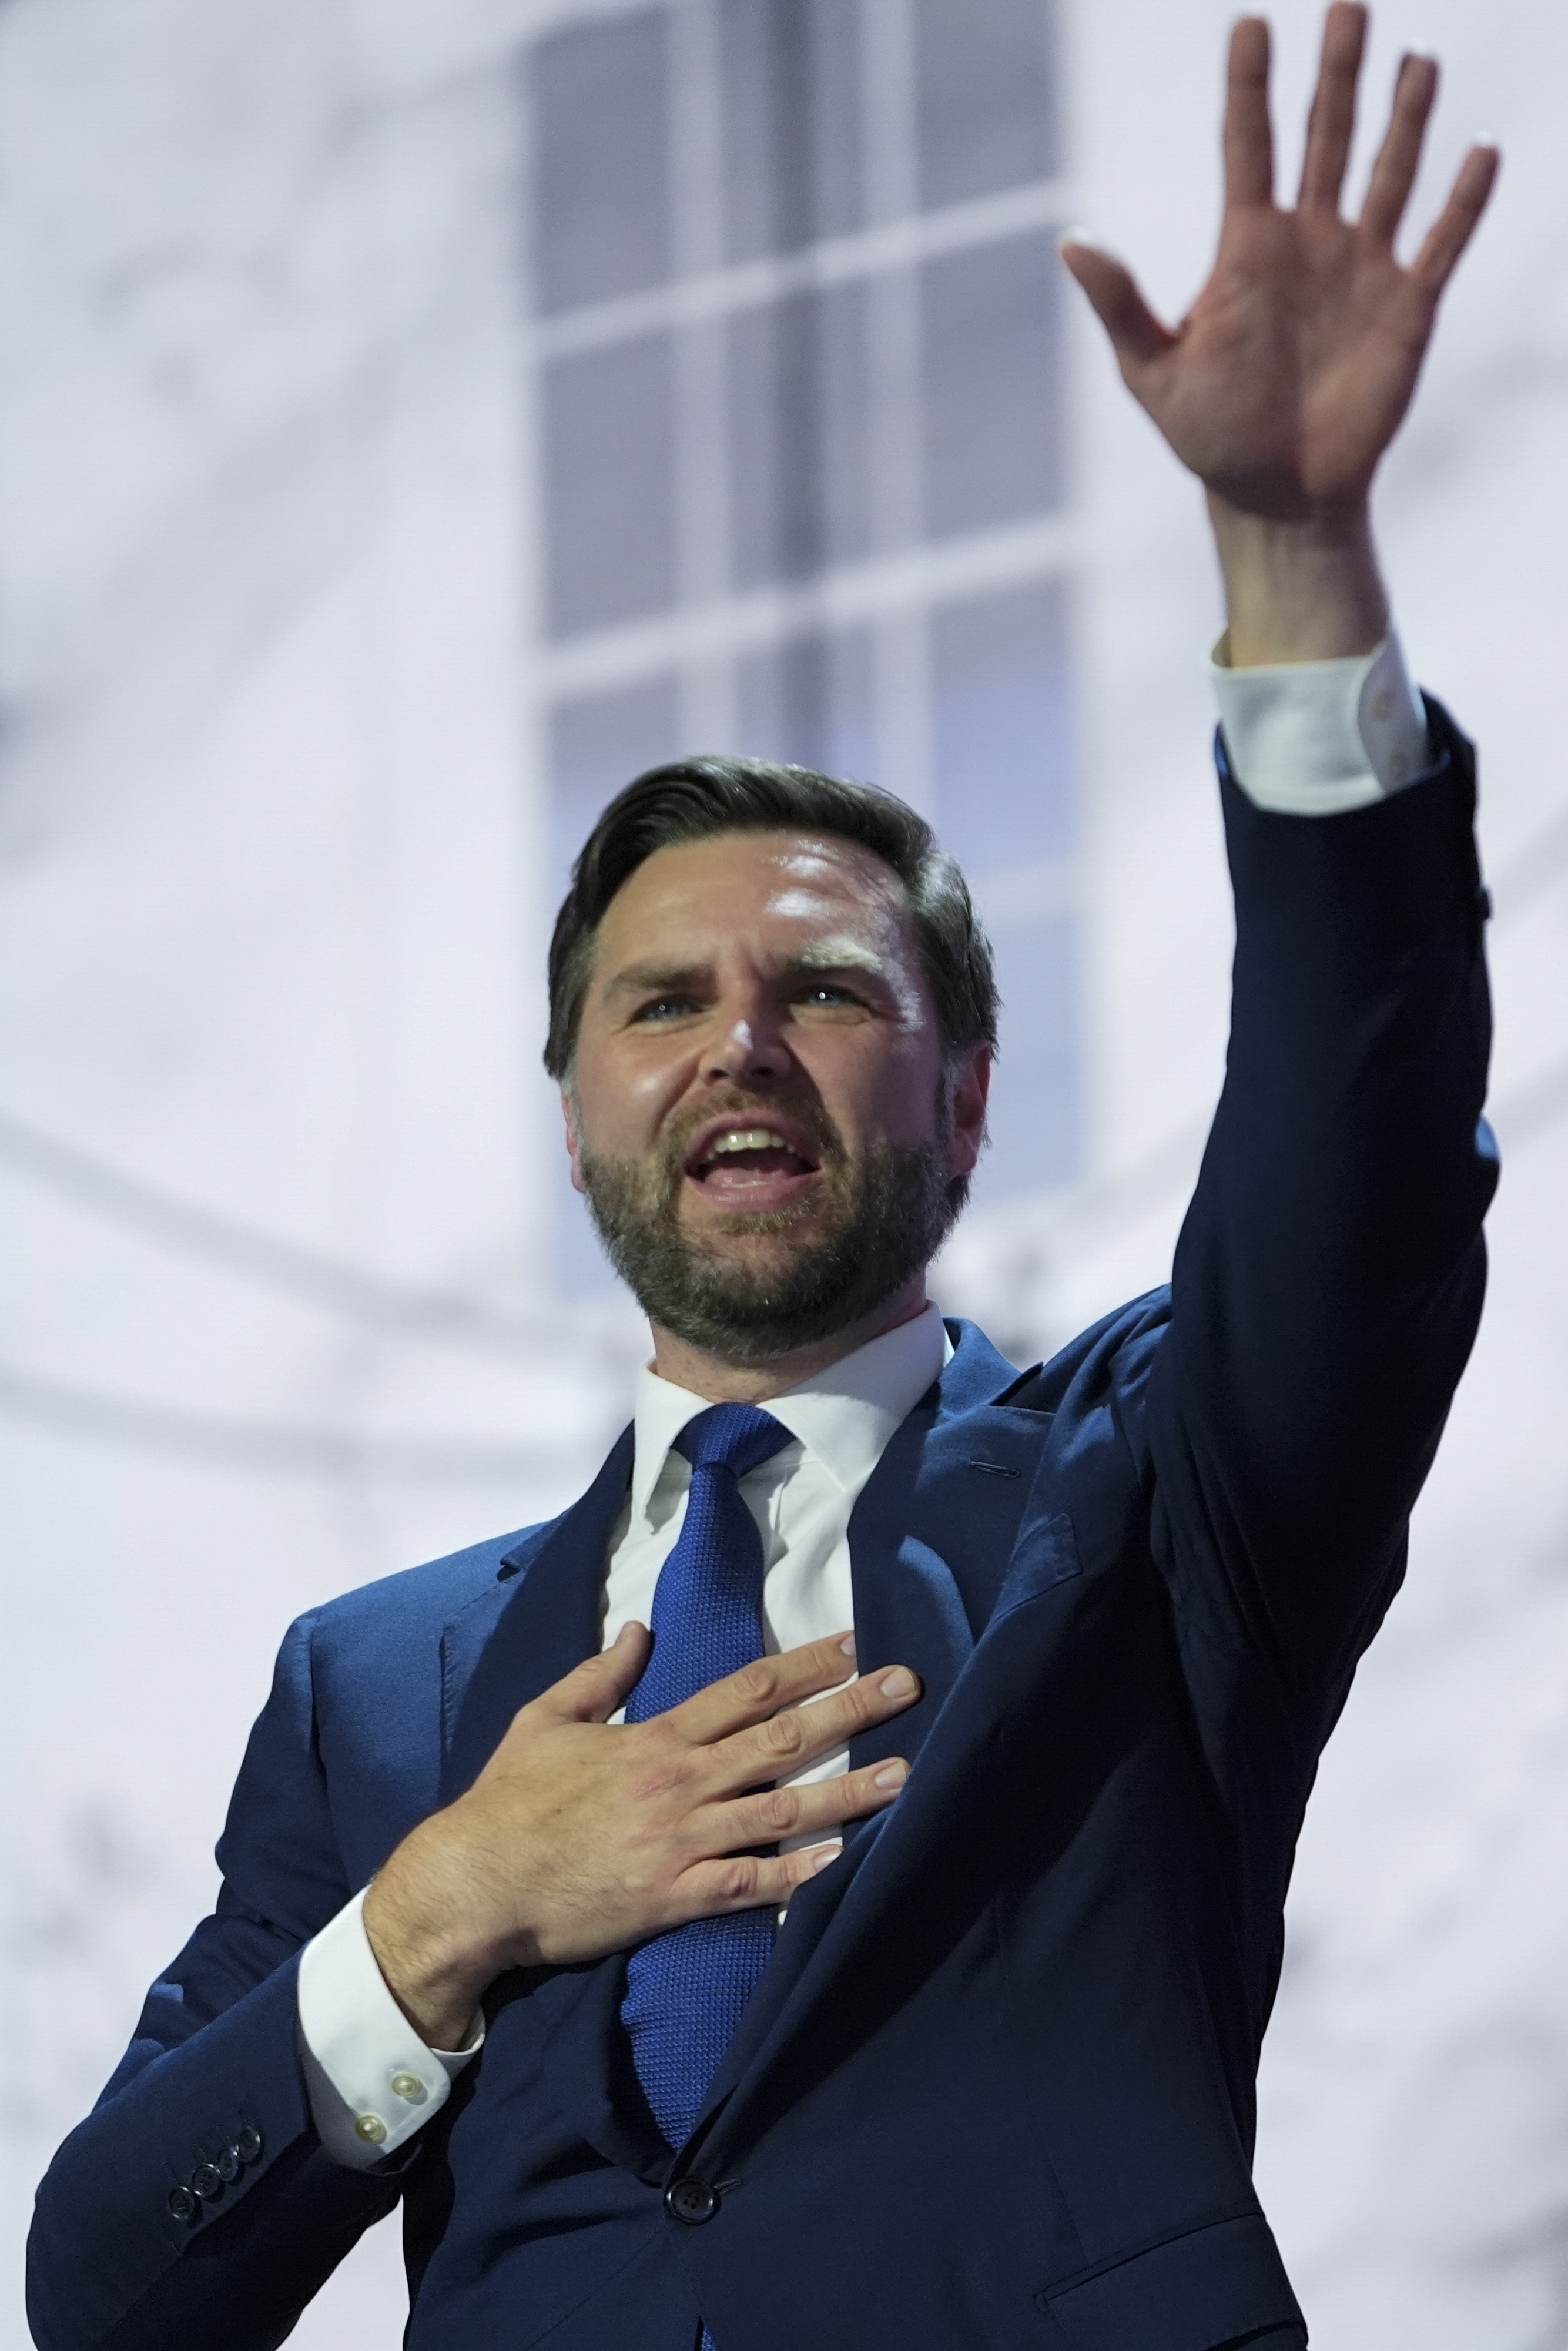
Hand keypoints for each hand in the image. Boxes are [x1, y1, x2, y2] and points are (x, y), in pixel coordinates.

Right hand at [362, 1627, 920, 2048]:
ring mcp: (681, 1841)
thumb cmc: (507, 1802)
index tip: (856, 1643)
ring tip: (905, 1772)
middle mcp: (680, 1782)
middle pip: (782, 1738)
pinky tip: (844, 1859)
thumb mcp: (545, 1718)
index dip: (807, 1663)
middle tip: (908, 1684)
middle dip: (851, 1707)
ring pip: (782, 1810)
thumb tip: (640, 1627)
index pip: (748, 1689)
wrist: (474, 1885)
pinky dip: (798, 1873)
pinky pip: (748, 1884)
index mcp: (655, 1735)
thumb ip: (600, 1673)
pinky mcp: (674, 1897)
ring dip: (848, 1791)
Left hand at [1063, 6, 1498, 659]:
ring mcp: (1361, 269)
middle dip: (1336, 73)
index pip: (1247, 147)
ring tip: (1416, 58)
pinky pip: (1441, 242)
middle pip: (1324, 137)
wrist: (1274, 495)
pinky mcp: (1407, 306)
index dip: (1248, 87)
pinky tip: (1481, 150)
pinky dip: (1463, 200)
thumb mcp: (1152, 373)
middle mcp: (1308, 241)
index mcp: (1246, 248)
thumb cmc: (1208, 435)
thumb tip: (1072, 240)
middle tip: (1347, 3)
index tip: (1250, 24)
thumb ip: (1121, 305)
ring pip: (1387, 173)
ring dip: (1403, 118)